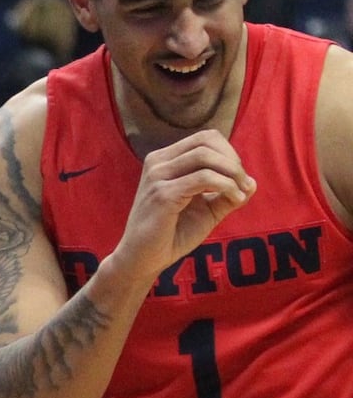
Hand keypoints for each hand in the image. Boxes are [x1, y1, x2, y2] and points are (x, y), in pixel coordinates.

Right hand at [113, 129, 253, 282]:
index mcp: (164, 161)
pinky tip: (234, 199)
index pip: (204, 138)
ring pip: (205, 156)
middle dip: (233, 161)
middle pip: (206, 141)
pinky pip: (203, 178)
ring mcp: (157, 177)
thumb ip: (226, 195)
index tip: (238, 177)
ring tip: (240, 193)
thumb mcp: (206, 210)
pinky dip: (226, 186)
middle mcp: (157, 162)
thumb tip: (252, 182)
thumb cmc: (171, 234)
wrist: (144, 259)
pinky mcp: (162, 194)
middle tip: (243, 185)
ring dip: (232, 172)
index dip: (229, 152)